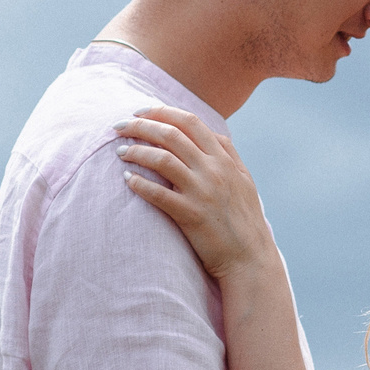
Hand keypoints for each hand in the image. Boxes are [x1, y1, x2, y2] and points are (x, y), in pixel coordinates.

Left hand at [113, 106, 272, 278]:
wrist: (250, 258)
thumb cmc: (244, 219)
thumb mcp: (243, 179)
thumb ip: (227, 153)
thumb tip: (209, 132)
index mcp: (225, 158)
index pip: (190, 122)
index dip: (162, 112)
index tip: (141, 112)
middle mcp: (214, 170)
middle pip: (171, 135)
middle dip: (141, 125)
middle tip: (119, 126)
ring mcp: (203, 191)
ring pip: (162, 159)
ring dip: (136, 151)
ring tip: (120, 152)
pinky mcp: (191, 215)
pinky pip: (158, 194)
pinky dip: (139, 183)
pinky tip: (127, 180)